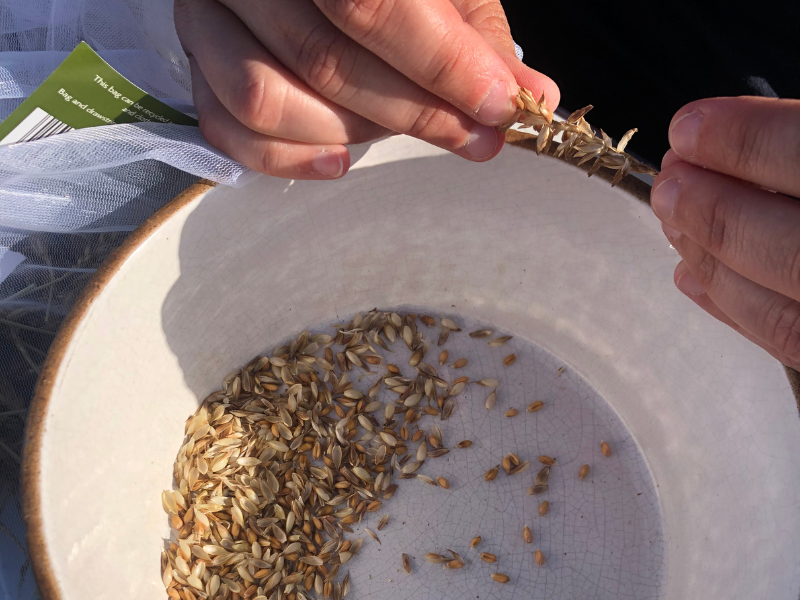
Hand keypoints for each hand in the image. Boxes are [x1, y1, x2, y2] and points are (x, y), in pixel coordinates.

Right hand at [174, 0, 558, 178]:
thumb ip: (473, 34)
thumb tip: (531, 95)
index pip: (370, 1)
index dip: (440, 61)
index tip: (499, 106)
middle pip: (323, 57)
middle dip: (414, 111)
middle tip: (477, 138)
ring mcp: (207, 16)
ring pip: (266, 99)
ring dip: (351, 133)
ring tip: (401, 132)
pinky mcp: (197, 63)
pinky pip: (227, 129)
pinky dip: (288, 159)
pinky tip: (340, 163)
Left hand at [651, 96, 799, 367]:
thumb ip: (798, 144)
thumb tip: (733, 137)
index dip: (743, 142)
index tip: (689, 128)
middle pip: (782, 245)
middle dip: (711, 210)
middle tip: (669, 184)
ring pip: (777, 305)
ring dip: (710, 259)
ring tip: (673, 222)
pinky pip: (783, 340)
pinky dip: (732, 307)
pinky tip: (692, 275)